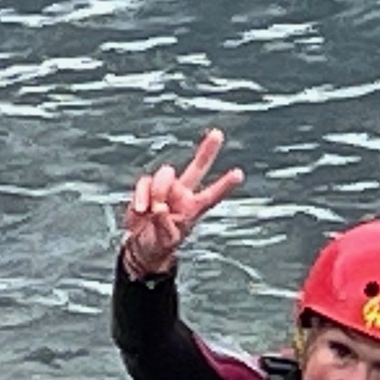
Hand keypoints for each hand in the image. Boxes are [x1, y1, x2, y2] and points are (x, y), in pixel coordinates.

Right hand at [122, 128, 243, 275]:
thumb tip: (160, 207)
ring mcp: (166, 189)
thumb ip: (164, 223)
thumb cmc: (160, 244)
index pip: (212, 195)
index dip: (224, 185)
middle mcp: (182, 194)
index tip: (238, 174)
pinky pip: (145, 182)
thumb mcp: (166, 240)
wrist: (141, 245)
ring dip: (157, 191)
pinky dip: (141, 195)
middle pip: (197, 168)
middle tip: (218, 134)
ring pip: (166, 174)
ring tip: (152, 209)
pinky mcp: (147, 188)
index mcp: (193, 208)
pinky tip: (141, 210)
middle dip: (206, 150)